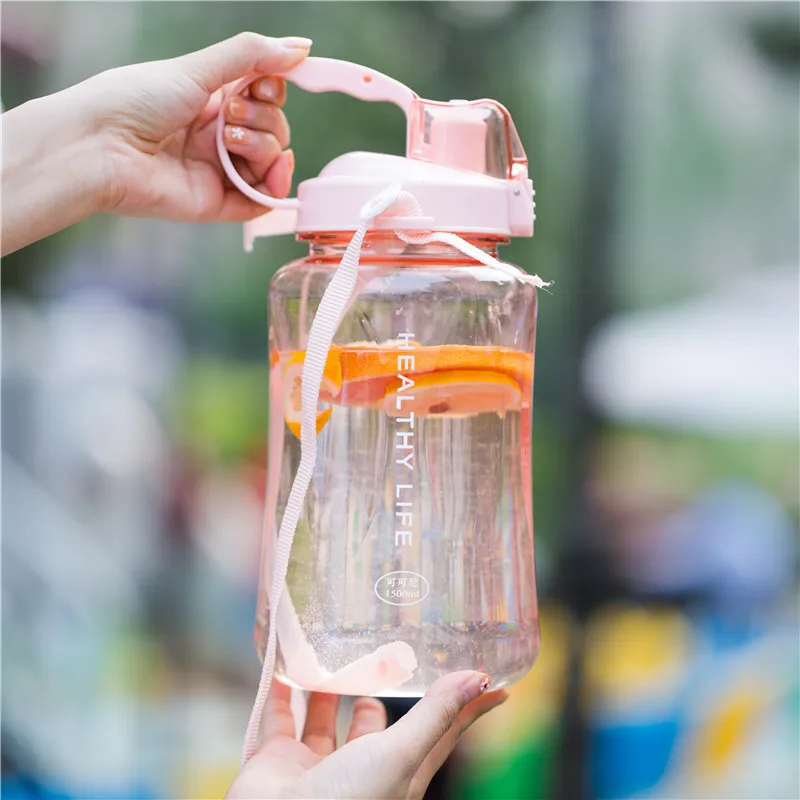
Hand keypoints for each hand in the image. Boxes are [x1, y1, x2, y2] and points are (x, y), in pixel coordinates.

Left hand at [1, 32, 310, 254]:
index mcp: (211, 101)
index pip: (264, 98)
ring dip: (264, 146)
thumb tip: (302, 47)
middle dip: (264, 119)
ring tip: (230, 140)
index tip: (262, 85)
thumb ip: (251, 56)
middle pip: (274, 129)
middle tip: (230, 116)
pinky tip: (272, 173)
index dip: (272, 92)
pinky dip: (273, 188)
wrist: (101, 146)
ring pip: (270, 162)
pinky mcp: (216, 204)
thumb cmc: (135, 100)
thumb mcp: (196, 68)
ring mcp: (218, 171)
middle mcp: (217, 136)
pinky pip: (260, 202)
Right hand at [226, 671, 506, 799]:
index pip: (440, 732)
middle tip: (382, 652)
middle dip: (377, 692)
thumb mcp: (401, 756)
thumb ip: (434, 716)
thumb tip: (479, 679)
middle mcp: (359, 771)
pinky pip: (279, 718)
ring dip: (328, 689)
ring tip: (333, 654)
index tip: (489, 680)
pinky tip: (286, 664)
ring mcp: (317, 767)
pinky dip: (280, 692)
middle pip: (375, 726)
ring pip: (326, 720)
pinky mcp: (277, 762)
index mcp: (398, 774)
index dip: (464, 707)